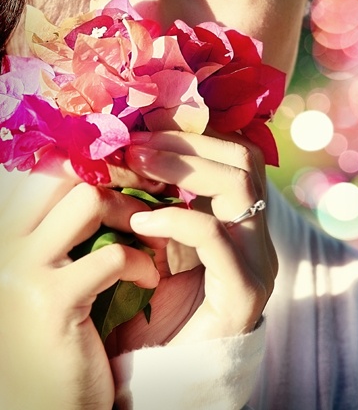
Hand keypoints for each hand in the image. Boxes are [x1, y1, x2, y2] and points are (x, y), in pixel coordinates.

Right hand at [0, 148, 159, 409]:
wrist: (45, 405)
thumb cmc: (55, 334)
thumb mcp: (51, 272)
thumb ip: (67, 229)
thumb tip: (110, 179)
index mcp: (6, 233)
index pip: (46, 170)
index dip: (92, 164)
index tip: (130, 174)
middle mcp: (4, 243)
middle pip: (64, 172)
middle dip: (114, 177)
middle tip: (148, 193)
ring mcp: (20, 270)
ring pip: (89, 200)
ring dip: (132, 215)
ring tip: (149, 241)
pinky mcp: (50, 302)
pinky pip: (112, 255)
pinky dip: (140, 264)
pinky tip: (147, 282)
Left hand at [107, 130, 277, 353]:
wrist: (177, 369)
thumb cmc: (164, 303)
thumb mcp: (162, 238)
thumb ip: (161, 198)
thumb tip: (132, 148)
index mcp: (242, 218)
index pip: (236, 153)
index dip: (194, 133)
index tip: (147, 126)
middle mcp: (258, 234)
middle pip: (244, 160)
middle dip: (188, 142)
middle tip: (137, 142)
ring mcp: (258, 260)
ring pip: (240, 186)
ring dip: (183, 167)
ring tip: (136, 165)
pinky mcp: (245, 290)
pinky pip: (214, 236)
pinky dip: (174, 218)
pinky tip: (140, 218)